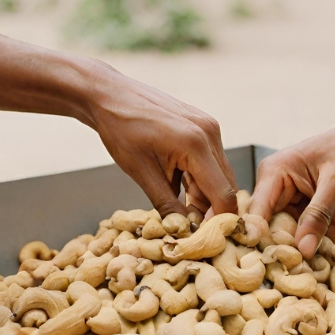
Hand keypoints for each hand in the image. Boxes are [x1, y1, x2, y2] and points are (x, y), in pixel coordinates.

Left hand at [88, 76, 238, 217]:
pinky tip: (178, 185)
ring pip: (219, 175)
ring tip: (179, 207)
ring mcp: (208, 127)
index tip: (205, 239)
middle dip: (211, 210)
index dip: (218, 221)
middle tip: (189, 228)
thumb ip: (166, 204)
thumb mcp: (140, 172)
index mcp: (196, 144)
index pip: (224, 194)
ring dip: (204, 195)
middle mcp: (210, 133)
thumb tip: (183, 231)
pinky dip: (198, 179)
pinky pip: (210, 161)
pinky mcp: (203, 126)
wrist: (108, 94)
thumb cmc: (120, 129)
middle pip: (226, 186)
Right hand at [250, 121, 334, 258]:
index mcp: (273, 174)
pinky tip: (332, 243)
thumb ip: (318, 216)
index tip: (273, 263)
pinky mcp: (300, 208)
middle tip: (305, 266)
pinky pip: (304, 231)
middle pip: (270, 226)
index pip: (257, 212)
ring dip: (307, 244)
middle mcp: (274, 188)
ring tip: (322, 258)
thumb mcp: (334, 184)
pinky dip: (319, 238)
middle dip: (289, 246)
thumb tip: (304, 250)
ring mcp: (287, 199)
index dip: (260, 239)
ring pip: (288, 233)